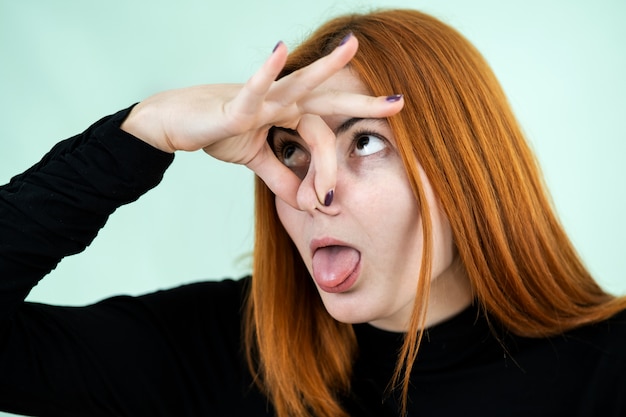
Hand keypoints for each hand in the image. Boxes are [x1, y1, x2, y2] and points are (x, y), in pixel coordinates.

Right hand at [121, 34, 403, 206]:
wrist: (176, 123)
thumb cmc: (217, 131)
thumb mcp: (257, 159)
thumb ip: (281, 175)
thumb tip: (303, 199)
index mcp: (289, 113)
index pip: (323, 137)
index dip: (327, 171)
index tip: (324, 204)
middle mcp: (281, 101)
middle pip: (328, 100)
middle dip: (363, 101)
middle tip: (399, 101)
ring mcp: (261, 100)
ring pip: (299, 85)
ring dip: (326, 67)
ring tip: (351, 47)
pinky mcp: (236, 105)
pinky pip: (254, 89)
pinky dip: (266, 72)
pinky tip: (281, 48)